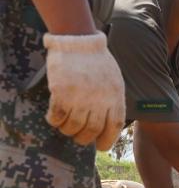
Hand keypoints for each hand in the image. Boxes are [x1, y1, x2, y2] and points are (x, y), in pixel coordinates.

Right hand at [44, 32, 125, 149]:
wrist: (78, 41)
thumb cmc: (98, 61)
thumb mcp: (115, 81)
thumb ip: (112, 101)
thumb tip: (108, 124)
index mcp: (115, 97)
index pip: (114, 127)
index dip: (107, 140)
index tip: (100, 146)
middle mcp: (99, 100)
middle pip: (92, 131)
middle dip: (84, 139)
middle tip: (79, 138)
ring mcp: (80, 98)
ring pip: (73, 127)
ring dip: (68, 130)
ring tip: (66, 127)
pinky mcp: (61, 93)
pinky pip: (57, 117)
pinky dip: (55, 121)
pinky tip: (54, 118)